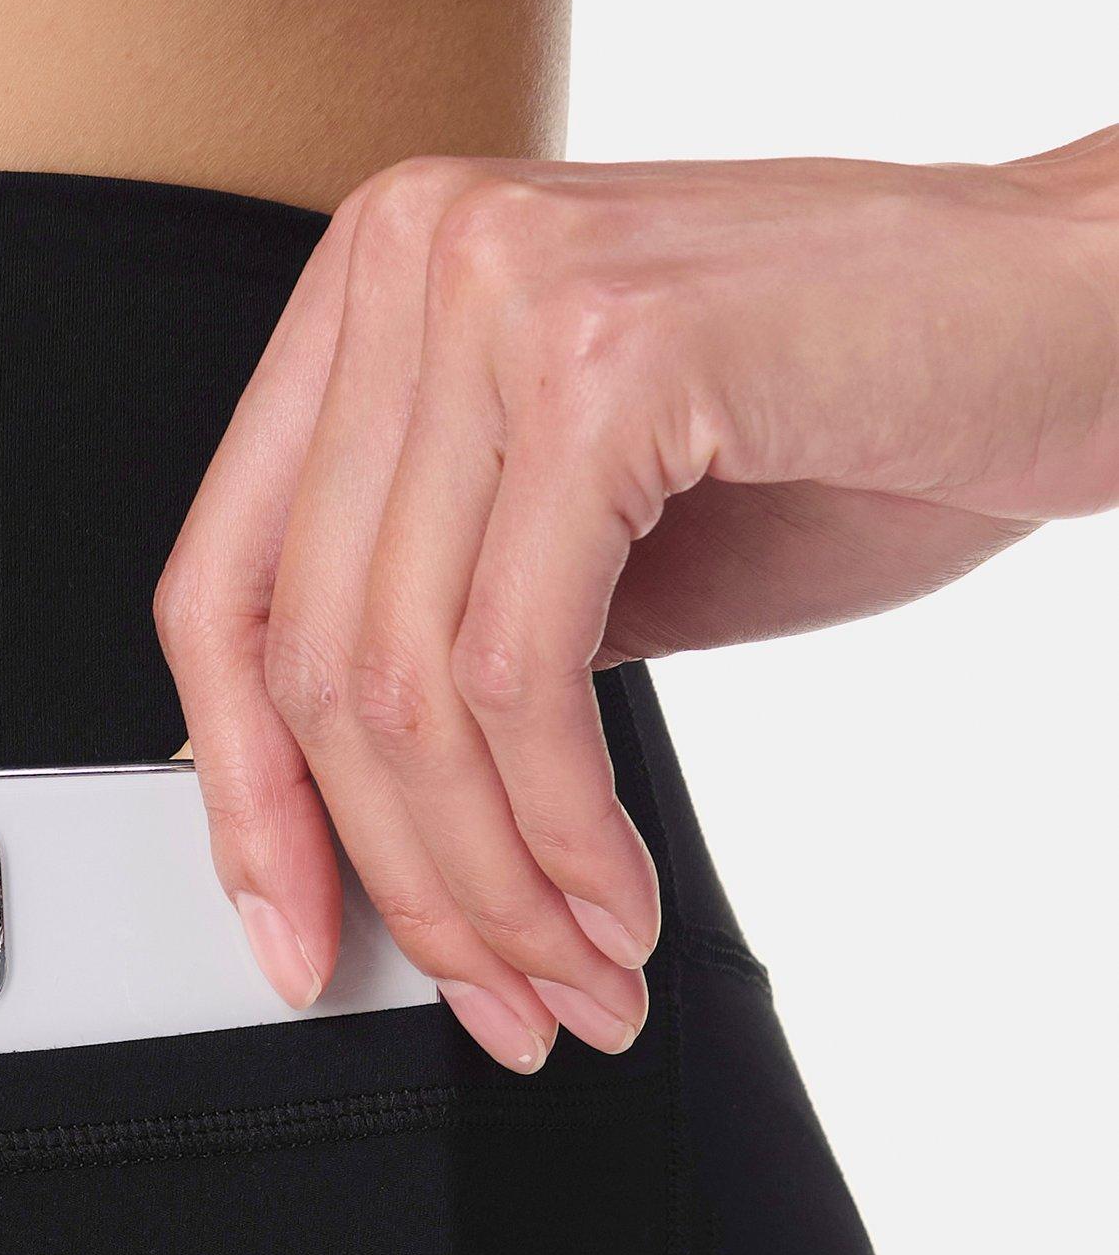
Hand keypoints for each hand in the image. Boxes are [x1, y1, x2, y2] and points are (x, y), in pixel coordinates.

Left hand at [156, 130, 1118, 1066]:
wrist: (1088, 317)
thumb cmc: (861, 421)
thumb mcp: (590, 538)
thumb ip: (442, 634)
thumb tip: (310, 812)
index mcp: (379, 278)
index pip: (222, 586)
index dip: (244, 796)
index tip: (296, 939)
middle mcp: (414, 252)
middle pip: (313, 660)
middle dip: (405, 879)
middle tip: (492, 1002)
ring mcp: (504, 287)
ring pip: (407, 688)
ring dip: (493, 885)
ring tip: (572, 981)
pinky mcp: (613, 359)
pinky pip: (522, 675)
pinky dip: (561, 832)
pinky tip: (618, 906)